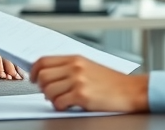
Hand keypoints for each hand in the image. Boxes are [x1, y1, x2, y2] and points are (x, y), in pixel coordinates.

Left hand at [0, 44, 22, 79]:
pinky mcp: (6, 56)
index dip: (0, 67)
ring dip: (16, 69)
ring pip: (12, 60)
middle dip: (10, 69)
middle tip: (13, 78)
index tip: (2, 76)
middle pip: (7, 59)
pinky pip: (13, 61)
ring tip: (19, 78)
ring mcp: (3, 53)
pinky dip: (18, 68)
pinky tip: (22, 75)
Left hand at [30, 56, 148, 111]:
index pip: (43, 61)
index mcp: (75, 58)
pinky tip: (69, 105)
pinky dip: (60, 106)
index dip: (34, 71)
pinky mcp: (82, 95)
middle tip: (49, 93)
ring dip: (51, 98)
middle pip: (42, 76)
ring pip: (47, 90)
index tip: (33, 78)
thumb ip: (69, 68)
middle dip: (42, 87)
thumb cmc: (112, 81)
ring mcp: (78, 81)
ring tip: (61, 100)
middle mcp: (75, 67)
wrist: (131, 90)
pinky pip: (58, 103)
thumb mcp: (89, 66)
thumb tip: (47, 75)